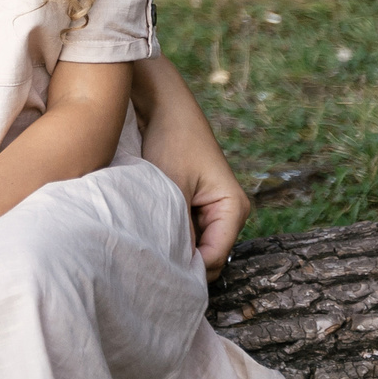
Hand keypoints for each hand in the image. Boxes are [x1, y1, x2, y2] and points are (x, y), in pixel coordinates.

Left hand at [135, 62, 250, 280]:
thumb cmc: (169, 139)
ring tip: (143, 246)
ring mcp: (213, 208)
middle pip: (206, 256)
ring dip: (171, 246)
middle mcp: (229, 212)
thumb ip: (175, 228)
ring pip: (194, 245)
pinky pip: (185, 230)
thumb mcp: (170, 187)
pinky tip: (145, 229)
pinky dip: (168, 232)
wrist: (162, 103)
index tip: (155, 275)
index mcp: (233, 208)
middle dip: (180, 261)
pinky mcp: (196, 202)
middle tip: (145, 264)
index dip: (186, 270)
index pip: (213, 257)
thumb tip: (172, 267)